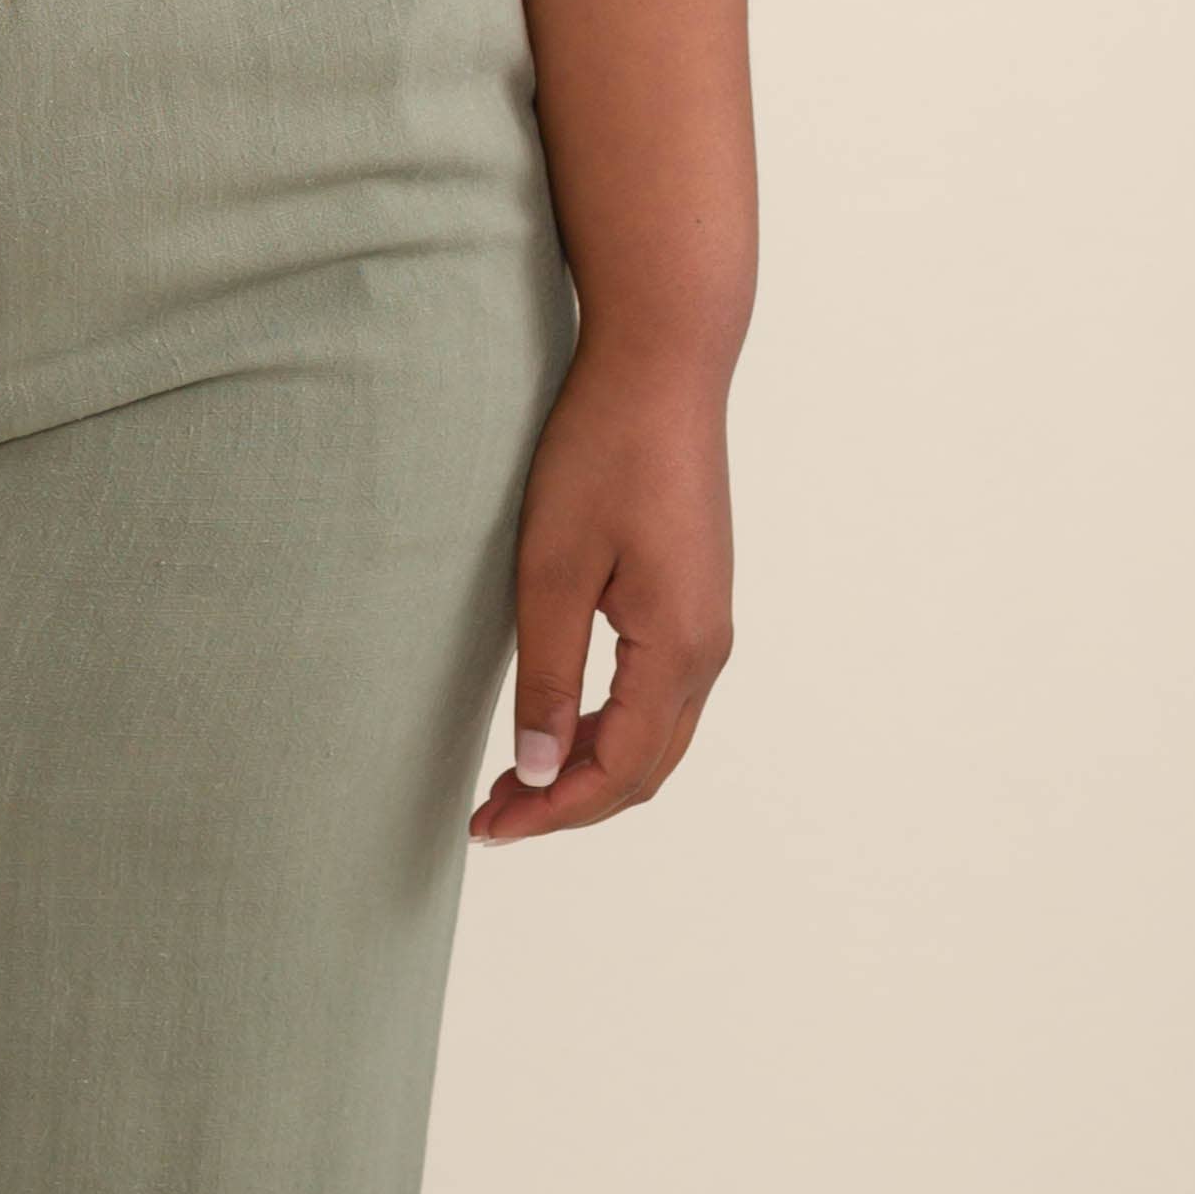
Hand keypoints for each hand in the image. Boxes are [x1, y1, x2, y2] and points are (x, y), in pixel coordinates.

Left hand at [469, 331, 733, 844]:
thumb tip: (538, 770)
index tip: (487, 828)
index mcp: (677, 649)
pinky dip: (609, 725)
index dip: (552, 810)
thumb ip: (548, 675)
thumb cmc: (603, 452)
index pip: (617, 771)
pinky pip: (658, 692)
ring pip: (655, 734)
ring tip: (515, 776)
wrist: (664, 364)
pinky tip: (558, 715)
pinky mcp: (695, 594)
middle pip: (644, 768)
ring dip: (589, 766)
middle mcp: (707, 648)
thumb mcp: (554, 568)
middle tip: (492, 815)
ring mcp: (708, 621)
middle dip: (569, 802)